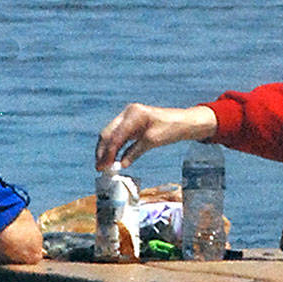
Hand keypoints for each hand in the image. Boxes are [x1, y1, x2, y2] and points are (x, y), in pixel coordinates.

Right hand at [96, 103, 217, 169]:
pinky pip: (118, 136)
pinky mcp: (131, 124)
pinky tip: (111, 159)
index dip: (108, 153)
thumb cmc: (171, 129)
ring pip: (111, 135)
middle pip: (108, 133)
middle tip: (99, 168)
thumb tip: (121, 165)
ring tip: (102, 166)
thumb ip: (135, 152)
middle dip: (102, 151)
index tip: (104, 167)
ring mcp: (128, 117)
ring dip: (106, 150)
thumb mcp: (152, 141)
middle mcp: (128, 113)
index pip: (115, 135)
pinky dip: (114, 147)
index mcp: (133, 114)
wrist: (184, 122)